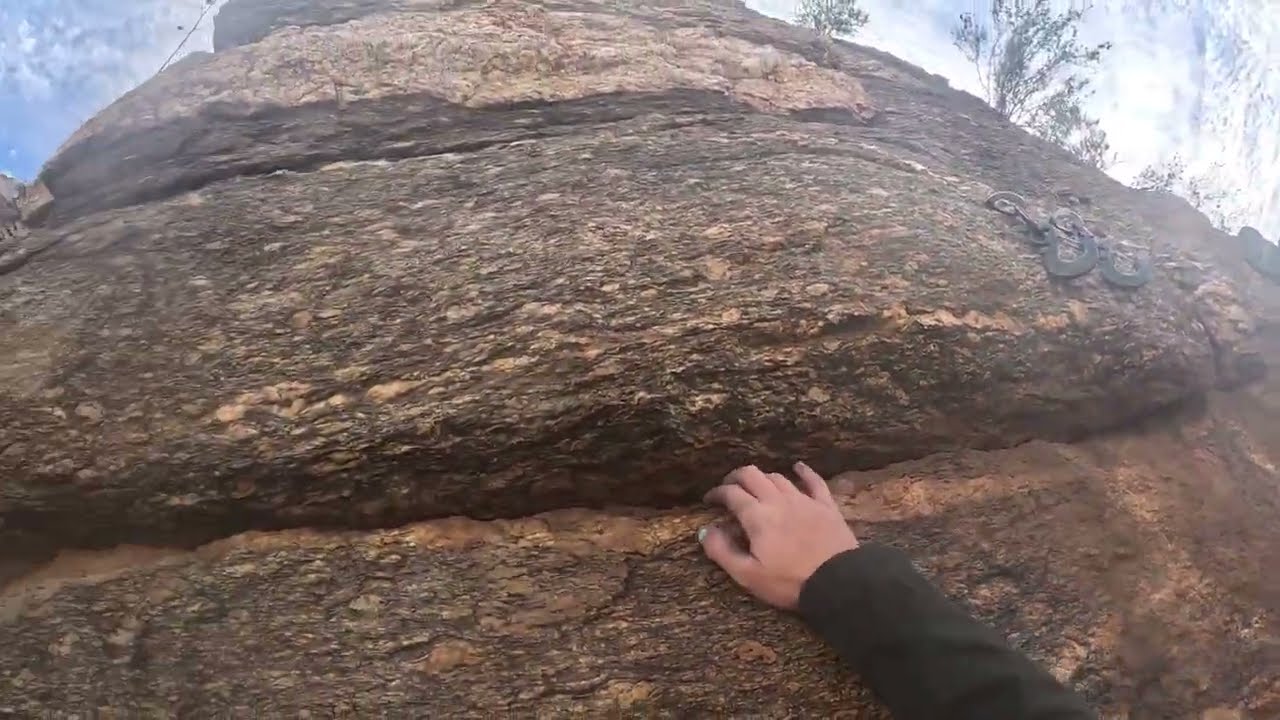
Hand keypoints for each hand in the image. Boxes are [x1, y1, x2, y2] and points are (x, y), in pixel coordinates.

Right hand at [700, 462, 857, 609]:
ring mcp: (804, 500)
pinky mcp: (826, 506)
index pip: (731, 494)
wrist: (837, 583)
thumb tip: (704, 530)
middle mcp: (778, 501)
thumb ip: (722, 551)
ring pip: (778, 477)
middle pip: (753, 475)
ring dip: (763, 478)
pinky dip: (804, 472)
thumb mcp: (748, 575)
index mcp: (757, 516)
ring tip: (756, 487)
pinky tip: (798, 467)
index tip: (709, 500)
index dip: (717, 493)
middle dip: (736, 477)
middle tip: (729, 488)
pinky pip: (814, 481)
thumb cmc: (789, 582)